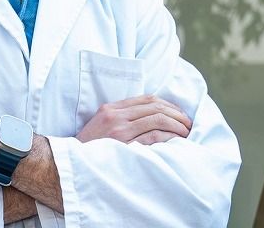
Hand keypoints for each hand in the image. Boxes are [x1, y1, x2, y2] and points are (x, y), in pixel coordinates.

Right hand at [76, 94, 191, 144]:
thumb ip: (122, 118)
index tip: (180, 114)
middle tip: (189, 124)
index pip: (147, 99)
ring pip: (157, 119)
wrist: (74, 163)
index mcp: (112, 108)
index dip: (168, 105)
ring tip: (187, 133)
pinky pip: (153, 137)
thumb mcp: (102, 125)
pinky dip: (168, 137)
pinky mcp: (124, 145)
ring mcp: (120, 130)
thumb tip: (151, 117)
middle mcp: (117, 115)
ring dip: (177, 125)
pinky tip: (176, 142)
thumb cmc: (91, 148)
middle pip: (155, 107)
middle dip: (176, 114)